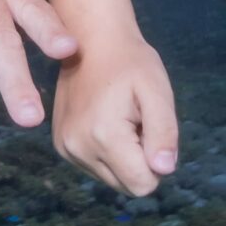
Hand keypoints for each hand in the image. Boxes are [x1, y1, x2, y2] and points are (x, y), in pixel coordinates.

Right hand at [52, 28, 178, 196]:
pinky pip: (96, 167)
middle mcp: (78, 148)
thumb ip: (164, 133)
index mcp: (103, 136)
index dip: (155, 161)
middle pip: (126, 185)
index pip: (142, 185)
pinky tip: (106, 120)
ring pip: (112, 179)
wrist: (91, 39)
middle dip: (139, 160)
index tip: (147, 126)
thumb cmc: (131, 62)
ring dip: (123, 157)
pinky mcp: (61, 146)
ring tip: (121, 118)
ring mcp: (66, 148)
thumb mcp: (157, 91)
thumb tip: (165, 170)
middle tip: (136, 121)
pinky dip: (107, 152)